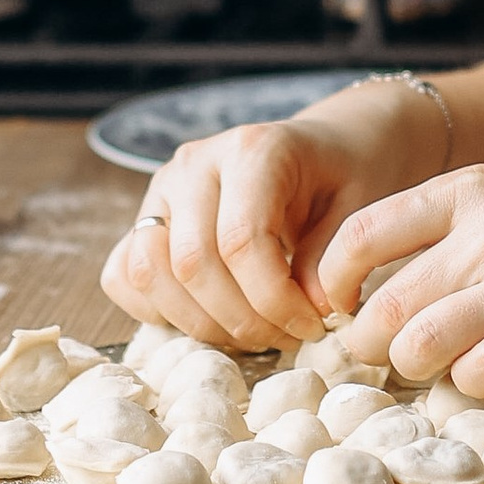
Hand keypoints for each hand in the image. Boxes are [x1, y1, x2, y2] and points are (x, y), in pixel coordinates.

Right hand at [101, 85, 449, 351]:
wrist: (330, 147)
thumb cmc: (347, 176)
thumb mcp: (359, 209)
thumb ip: (331, 259)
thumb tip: (308, 311)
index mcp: (252, 150)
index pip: (241, 241)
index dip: (273, 299)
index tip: (311, 325)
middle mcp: (195, 163)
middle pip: (192, 263)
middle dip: (242, 319)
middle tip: (287, 336)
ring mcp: (162, 189)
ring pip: (150, 273)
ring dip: (201, 323)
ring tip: (255, 332)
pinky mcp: (146, 218)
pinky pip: (124, 274)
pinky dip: (158, 310)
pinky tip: (211, 317)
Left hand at [315, 164, 483, 392]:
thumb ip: (452, 230)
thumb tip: (375, 288)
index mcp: (472, 190)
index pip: (362, 236)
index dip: (333, 283)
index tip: (338, 308)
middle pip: (383, 306)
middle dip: (367, 346)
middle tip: (377, 358)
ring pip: (419, 346)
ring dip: (415, 370)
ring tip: (432, 368)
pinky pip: (476, 374)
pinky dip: (469, 384)